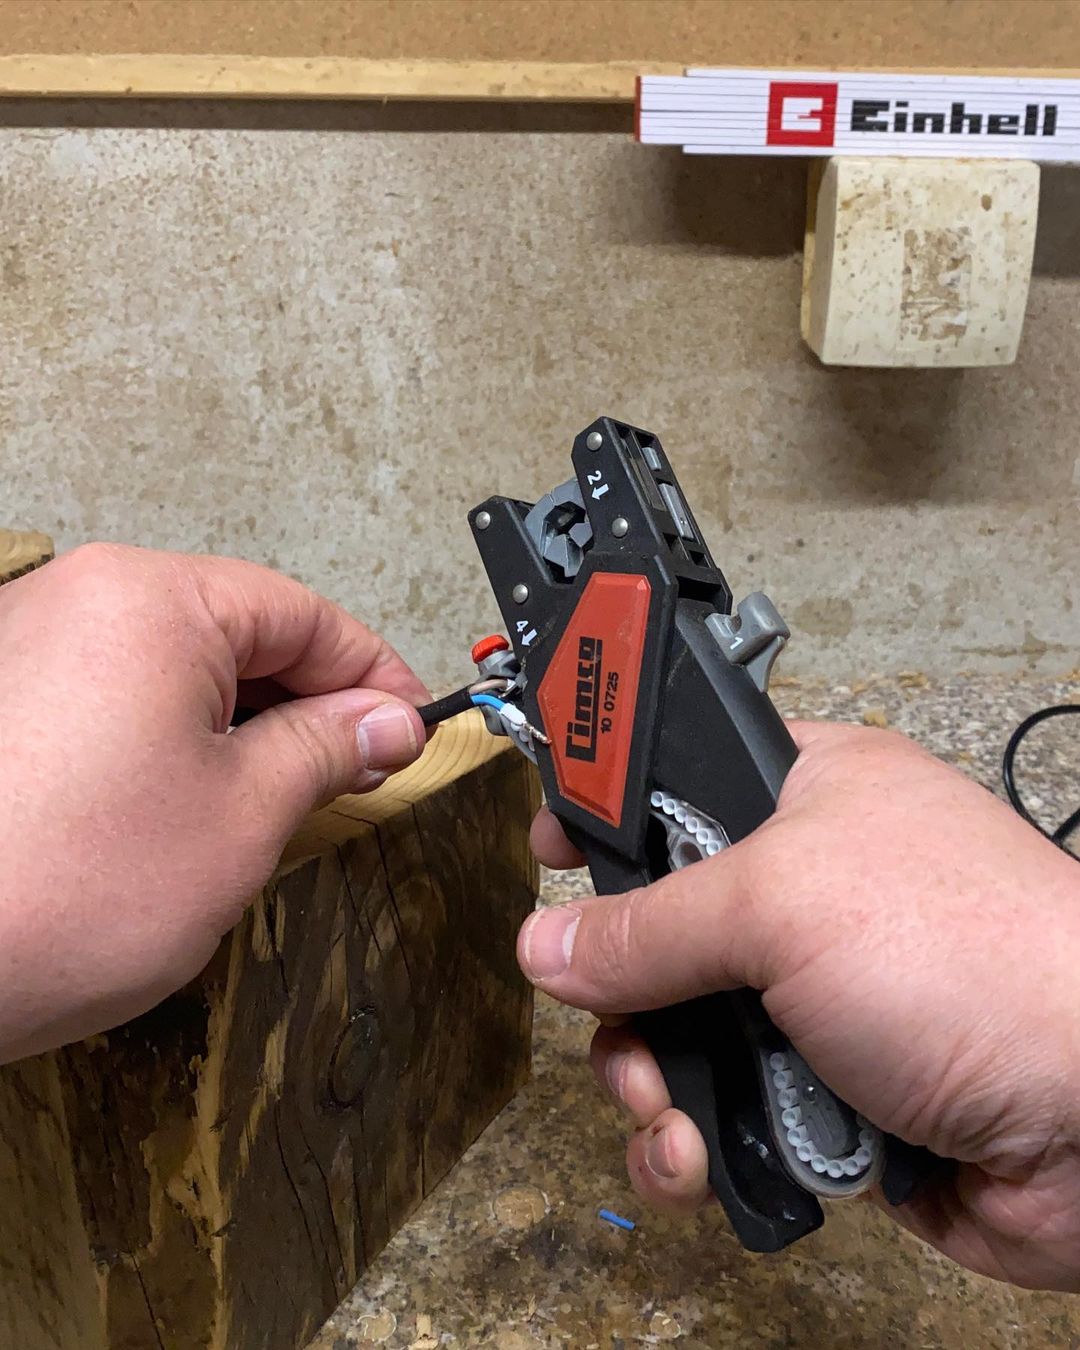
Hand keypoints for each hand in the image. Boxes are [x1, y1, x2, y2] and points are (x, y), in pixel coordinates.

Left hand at [0, 544, 428, 1062]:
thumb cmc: (61, 892)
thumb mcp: (241, 816)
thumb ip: (327, 749)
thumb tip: (386, 721)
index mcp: (150, 602)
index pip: (304, 615)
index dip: (374, 678)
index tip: (413, 731)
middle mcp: (79, 600)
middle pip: (238, 633)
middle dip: (307, 707)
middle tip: (356, 778)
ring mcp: (27, 647)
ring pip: (176, 668)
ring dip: (241, 728)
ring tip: (274, 805)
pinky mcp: (0, 704)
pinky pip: (116, 697)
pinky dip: (171, 742)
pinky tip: (186, 809)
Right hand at [522, 721, 1079, 1289]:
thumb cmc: (974, 960)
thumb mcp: (784, 903)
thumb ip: (652, 922)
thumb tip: (551, 942)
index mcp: (811, 797)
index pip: (679, 778)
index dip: (609, 806)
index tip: (552, 842)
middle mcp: (810, 895)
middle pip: (659, 928)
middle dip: (622, 990)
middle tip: (621, 1019)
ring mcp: (816, 999)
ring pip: (676, 1032)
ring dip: (650, 1083)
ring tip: (672, 1114)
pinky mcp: (824, 1093)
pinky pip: (716, 1114)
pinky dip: (695, 1145)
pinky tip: (702, 1160)